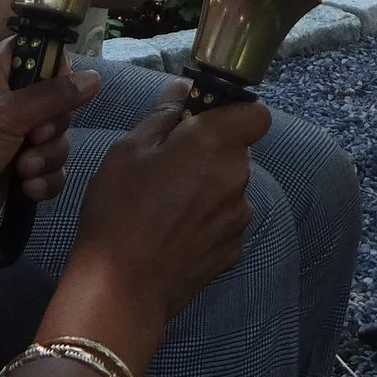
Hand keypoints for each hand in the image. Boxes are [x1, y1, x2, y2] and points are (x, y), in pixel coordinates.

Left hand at [0, 43, 98, 251]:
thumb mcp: (6, 115)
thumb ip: (53, 96)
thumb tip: (95, 77)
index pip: (38, 53)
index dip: (55, 70)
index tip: (59, 92)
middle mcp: (6, 101)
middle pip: (57, 102)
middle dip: (52, 128)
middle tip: (32, 139)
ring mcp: (13, 138)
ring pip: (57, 140)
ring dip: (46, 158)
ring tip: (22, 172)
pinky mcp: (17, 171)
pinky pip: (51, 170)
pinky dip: (43, 181)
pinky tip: (26, 190)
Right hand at [69, 86, 268, 322]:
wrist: (122, 287)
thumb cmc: (119, 209)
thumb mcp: (129, 150)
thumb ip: (164, 115)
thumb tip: (184, 90)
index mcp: (216, 144)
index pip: (256, 114)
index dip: (234, 113)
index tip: (202, 122)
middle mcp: (239, 177)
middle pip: (237, 152)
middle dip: (210, 153)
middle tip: (167, 167)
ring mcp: (240, 217)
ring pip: (230, 187)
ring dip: (208, 188)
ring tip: (167, 207)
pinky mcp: (234, 250)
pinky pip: (225, 221)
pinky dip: (207, 222)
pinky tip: (175, 235)